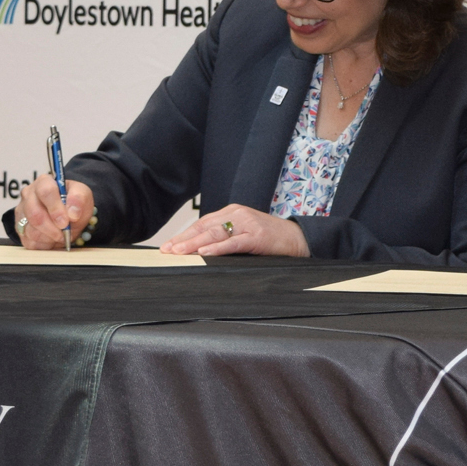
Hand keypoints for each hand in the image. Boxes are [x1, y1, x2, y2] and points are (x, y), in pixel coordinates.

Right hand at [15, 177, 93, 249]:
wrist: (67, 215)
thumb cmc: (72, 203)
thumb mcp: (83, 195)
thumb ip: (79, 199)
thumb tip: (72, 213)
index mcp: (44, 182)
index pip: (45, 191)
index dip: (56, 209)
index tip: (65, 222)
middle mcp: (28, 195)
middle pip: (35, 215)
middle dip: (52, 228)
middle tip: (64, 233)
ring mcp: (22, 212)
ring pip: (32, 231)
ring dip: (50, 237)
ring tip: (60, 235)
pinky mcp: (19, 228)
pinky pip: (30, 242)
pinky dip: (44, 244)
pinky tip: (51, 238)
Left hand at [161, 204, 308, 256]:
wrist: (299, 238)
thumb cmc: (271, 238)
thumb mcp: (244, 234)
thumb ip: (226, 237)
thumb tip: (200, 250)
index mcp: (232, 213)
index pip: (202, 223)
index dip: (184, 235)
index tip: (169, 245)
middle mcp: (237, 214)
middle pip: (205, 227)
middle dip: (184, 239)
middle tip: (167, 250)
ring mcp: (247, 224)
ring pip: (215, 234)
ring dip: (195, 243)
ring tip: (179, 251)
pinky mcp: (257, 236)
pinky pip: (234, 242)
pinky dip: (218, 248)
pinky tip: (205, 253)